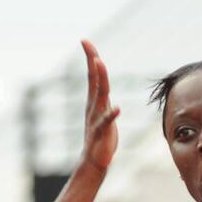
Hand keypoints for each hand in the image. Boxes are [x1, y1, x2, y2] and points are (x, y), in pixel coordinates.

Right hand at [80, 39, 119, 172]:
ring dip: (101, 79)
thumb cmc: (101, 138)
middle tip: (87, 43)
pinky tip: (117, 108)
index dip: (90, 58)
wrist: (95, 161)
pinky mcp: (101, 133)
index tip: (85, 41)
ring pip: (99, 95)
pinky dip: (111, 115)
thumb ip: (104, 101)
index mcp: (94, 101)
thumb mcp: (103, 114)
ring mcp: (96, 118)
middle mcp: (94, 106)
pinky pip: (106, 122)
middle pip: (93, 79)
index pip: (92, 75)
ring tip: (100, 64)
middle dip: (91, 60)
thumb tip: (104, 88)